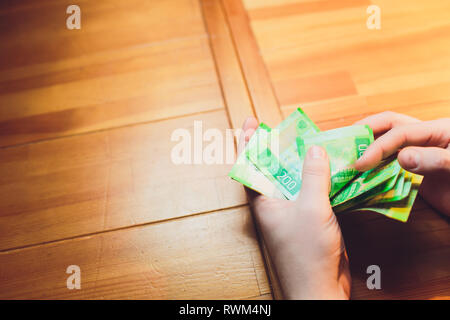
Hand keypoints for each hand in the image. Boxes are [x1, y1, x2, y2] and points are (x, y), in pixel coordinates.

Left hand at [238, 118, 350, 299]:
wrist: (320, 289)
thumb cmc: (307, 252)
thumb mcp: (311, 209)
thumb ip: (313, 177)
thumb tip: (313, 150)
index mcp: (265, 202)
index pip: (251, 166)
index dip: (249, 143)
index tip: (251, 122)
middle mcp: (276, 205)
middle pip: (274, 170)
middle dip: (279, 148)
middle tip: (288, 128)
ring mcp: (294, 212)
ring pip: (296, 181)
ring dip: (303, 163)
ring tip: (312, 142)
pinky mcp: (311, 220)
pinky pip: (312, 193)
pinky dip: (320, 179)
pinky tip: (332, 168)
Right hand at [354, 112, 449, 215]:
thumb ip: (436, 159)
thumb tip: (402, 157)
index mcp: (439, 129)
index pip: (400, 131)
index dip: (378, 145)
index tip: (361, 163)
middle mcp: (427, 138)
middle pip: (391, 125)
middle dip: (368, 131)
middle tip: (346, 143)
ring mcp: (422, 156)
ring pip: (389, 144)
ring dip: (370, 149)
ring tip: (349, 157)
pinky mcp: (419, 174)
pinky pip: (393, 167)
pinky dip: (377, 170)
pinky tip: (364, 176)